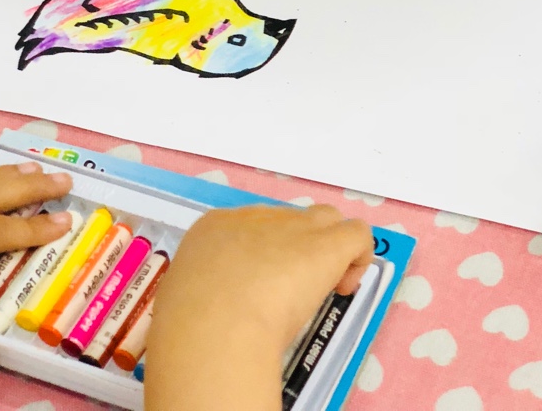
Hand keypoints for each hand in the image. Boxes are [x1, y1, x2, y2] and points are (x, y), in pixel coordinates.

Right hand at [146, 204, 372, 410]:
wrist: (215, 324)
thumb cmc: (190, 322)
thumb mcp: (183, 298)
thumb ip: (206, 290)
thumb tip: (217, 302)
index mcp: (215, 228)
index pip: (250, 231)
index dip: (261, 260)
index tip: (259, 293)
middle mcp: (257, 217)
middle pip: (289, 224)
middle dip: (293, 255)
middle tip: (289, 296)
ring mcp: (294, 225)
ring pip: (325, 220)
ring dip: (328, 249)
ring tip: (324, 288)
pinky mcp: (326, 243)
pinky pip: (357, 233)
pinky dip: (357, 257)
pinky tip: (345, 287)